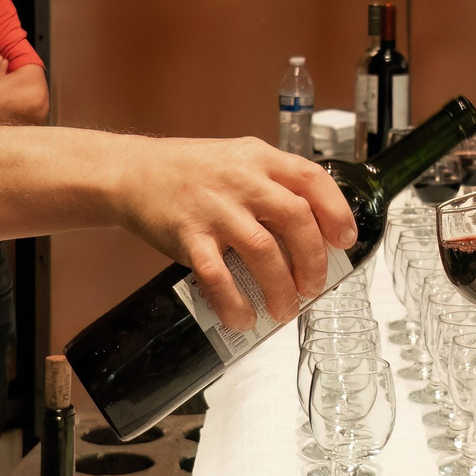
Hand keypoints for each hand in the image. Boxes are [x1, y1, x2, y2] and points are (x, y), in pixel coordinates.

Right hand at [112, 136, 358, 332]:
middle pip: (295, 218)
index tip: (344, 241)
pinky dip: (234, 301)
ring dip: (280, 287)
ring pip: (263, 250)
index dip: (336, 211)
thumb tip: (311, 230)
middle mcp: (242, 180)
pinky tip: (243, 317)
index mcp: (259, 158)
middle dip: (313, 259)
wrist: (131, 172)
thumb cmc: (189, 170)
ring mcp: (215, 208)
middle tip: (314, 286)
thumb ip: (271, 184)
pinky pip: (218, 275)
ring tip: (284, 310)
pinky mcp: (188, 235)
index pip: (311, 179)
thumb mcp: (238, 159)